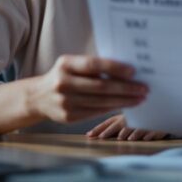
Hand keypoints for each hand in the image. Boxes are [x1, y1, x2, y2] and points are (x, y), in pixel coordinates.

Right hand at [27, 55, 147, 124]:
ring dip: (123, 101)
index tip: (133, 71)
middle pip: (100, 86)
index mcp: (65, 64)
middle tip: (144, 88)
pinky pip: (95, 112)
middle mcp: (63, 83)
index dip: (114, 68)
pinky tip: (125, 105)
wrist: (37, 97)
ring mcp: (64, 102)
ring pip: (100, 102)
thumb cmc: (64, 76)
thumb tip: (125, 70)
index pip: (93, 65)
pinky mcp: (68, 117)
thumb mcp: (71, 65)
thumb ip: (92, 66)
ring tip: (139, 98)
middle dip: (126, 88)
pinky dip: (112, 108)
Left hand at [86, 114, 167, 140]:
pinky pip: (155, 128)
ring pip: (138, 126)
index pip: (109, 122)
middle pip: (121, 123)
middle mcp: (133, 118)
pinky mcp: (160, 125)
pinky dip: (150, 133)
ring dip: (130, 132)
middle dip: (110, 131)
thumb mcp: (128, 118)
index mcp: (124, 116)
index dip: (99, 128)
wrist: (165, 107)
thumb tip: (96, 134)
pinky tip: (146, 138)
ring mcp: (146, 121)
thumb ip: (115, 124)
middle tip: (101, 137)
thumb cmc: (142, 115)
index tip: (89, 135)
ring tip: (122, 138)